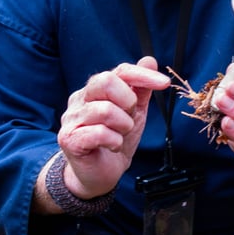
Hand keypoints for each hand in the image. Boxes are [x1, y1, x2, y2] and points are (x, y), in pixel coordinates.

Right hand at [57, 56, 169, 197]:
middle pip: (105, 81)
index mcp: (96, 89)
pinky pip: (100, 133)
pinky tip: (112, 146)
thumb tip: (150, 60)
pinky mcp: (69, 138)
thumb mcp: (135, 113)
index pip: (120, 71)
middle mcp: (81, 99)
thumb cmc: (115, 140)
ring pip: (105, 110)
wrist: (99, 174)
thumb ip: (141, 88)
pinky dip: (114, 141)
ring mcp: (72, 118)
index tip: (164, 83)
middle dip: (128, 101)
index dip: (143, 75)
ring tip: (120, 135)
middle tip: (130, 117)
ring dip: (123, 126)